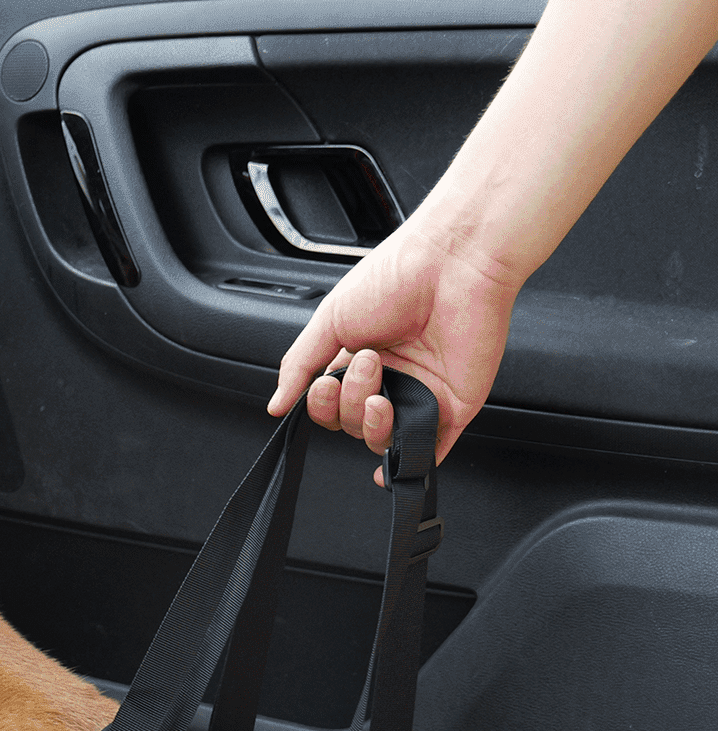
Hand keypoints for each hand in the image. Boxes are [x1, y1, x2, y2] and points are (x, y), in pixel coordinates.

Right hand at [266, 220, 523, 483]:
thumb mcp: (329, 319)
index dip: (321, 405)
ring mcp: (422, 394)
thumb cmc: (398, 274)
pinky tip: (386, 469)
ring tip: (381, 391)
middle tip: (367, 364)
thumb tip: (275, 406)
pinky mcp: (453, 407)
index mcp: (361, 358)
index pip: (330, 404)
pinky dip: (406, 465)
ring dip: (371, 424)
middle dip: (349, 403)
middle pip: (351, 423)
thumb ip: (299, 365)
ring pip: (381, 438)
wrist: (453, 261)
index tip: (322, 384)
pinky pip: (428, 450)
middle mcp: (392, 379)